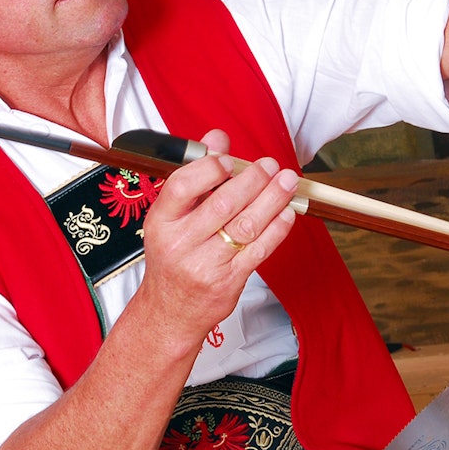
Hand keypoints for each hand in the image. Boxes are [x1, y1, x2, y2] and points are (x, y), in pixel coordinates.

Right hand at [136, 129, 297, 347]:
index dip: (209, 169)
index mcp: (160, 221)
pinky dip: (277, 228)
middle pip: (222, 204)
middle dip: (253, 180)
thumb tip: (218, 137)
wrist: (171, 312)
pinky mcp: (228, 281)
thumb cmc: (173, 257)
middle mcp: (179, 243)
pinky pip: (259, 250)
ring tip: (287, 181)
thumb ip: (196, 176)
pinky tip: (287, 212)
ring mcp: (204, 265)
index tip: (230, 159)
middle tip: (271, 165)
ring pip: (245, 225)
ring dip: (272, 199)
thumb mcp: (172, 217)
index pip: (182, 187)